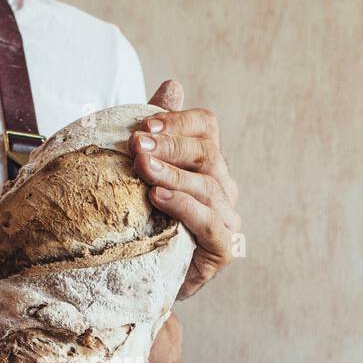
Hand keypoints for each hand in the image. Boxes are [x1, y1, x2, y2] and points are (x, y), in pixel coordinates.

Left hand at [129, 80, 240, 298]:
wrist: (137, 277)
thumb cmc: (139, 220)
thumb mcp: (141, 170)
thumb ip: (157, 130)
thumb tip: (173, 85)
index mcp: (208, 162)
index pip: (205, 127)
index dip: (177, 120)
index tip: (143, 123)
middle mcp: (224, 186)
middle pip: (206, 152)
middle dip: (169, 145)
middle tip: (136, 144)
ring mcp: (227, 218)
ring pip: (207, 187)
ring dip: (172, 174)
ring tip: (143, 168)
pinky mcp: (223, 248)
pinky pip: (210, 223)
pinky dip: (184, 207)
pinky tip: (158, 197)